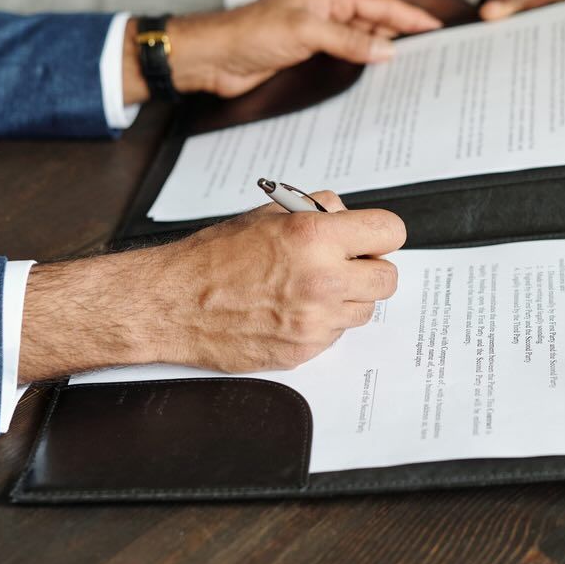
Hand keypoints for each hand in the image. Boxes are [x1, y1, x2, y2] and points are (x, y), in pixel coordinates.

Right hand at [18, 191, 406, 380]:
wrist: (173, 303)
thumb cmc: (215, 257)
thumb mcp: (269, 213)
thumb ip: (319, 212)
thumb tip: (349, 217)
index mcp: (315, 237)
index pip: (391, 233)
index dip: (381, 235)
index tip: (370, 239)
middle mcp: (322, 281)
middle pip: (388, 278)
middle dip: (370, 269)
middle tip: (346, 266)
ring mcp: (315, 321)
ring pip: (365, 309)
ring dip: (347, 299)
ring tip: (310, 289)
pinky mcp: (304, 351)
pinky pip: (337, 335)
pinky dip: (323, 324)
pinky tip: (292, 311)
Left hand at [124, 0, 441, 101]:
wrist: (215, 56)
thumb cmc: (251, 33)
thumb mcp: (306, 33)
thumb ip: (349, 40)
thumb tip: (387, 50)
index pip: (380, 4)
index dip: (410, 16)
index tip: (436, 27)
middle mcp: (328, 8)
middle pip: (376, 19)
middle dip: (403, 32)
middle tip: (433, 50)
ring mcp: (319, 30)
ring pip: (363, 37)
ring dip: (385, 48)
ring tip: (414, 64)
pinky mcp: (310, 50)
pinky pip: (347, 53)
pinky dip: (365, 60)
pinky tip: (379, 72)